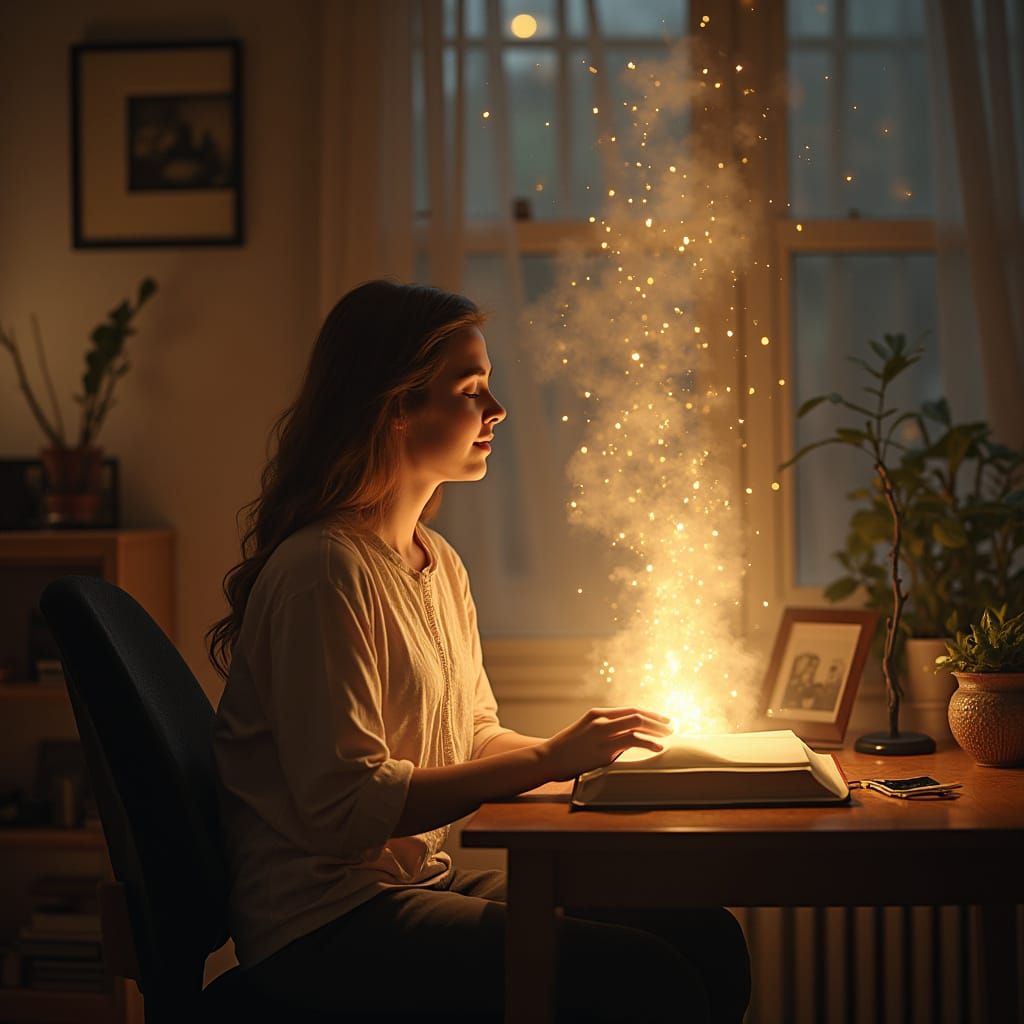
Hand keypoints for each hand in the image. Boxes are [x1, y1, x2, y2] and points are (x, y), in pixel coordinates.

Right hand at [537, 707, 673, 781]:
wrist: (548, 758)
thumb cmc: (567, 748)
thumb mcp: (585, 732)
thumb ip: (605, 731)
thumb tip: (627, 739)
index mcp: (597, 713)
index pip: (630, 709)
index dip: (650, 714)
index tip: (663, 719)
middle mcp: (601, 720)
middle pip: (637, 715)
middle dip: (657, 720)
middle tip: (671, 726)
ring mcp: (602, 734)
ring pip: (636, 725)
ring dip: (656, 730)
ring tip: (669, 736)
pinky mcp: (603, 750)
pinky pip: (631, 742)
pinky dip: (648, 743)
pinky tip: (658, 747)